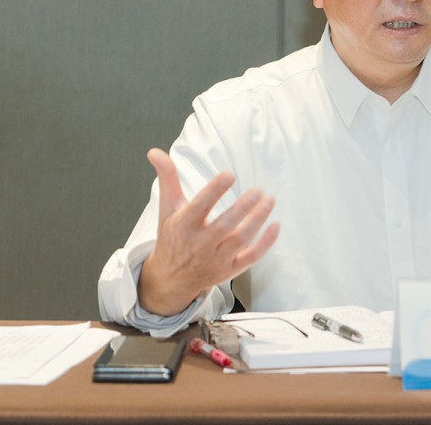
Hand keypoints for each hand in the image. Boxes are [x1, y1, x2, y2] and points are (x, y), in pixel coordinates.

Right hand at [137, 148, 278, 315]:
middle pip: (224, 226)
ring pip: (240, 240)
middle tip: (258, 190)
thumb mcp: (167, 208)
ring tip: (269, 200)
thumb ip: (167, 179)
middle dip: (242, 208)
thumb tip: (155, 152)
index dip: (214, 191)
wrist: (171, 279)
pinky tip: (275, 225)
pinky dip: (265, 244)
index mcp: (183, 226)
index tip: (229, 174)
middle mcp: (199, 245)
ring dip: (257, 220)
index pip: (199, 207)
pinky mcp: (229, 270)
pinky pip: (251, 258)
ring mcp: (216, 259)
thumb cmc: (172, 237)